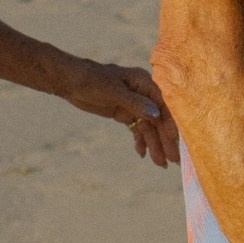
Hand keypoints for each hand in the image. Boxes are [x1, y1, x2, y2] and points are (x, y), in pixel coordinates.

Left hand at [61, 58, 180, 166]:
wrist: (70, 81)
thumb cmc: (91, 80)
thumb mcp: (113, 92)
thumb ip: (135, 103)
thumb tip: (156, 115)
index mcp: (144, 82)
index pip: (163, 103)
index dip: (169, 121)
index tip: (173, 139)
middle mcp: (143, 93)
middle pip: (158, 118)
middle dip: (164, 138)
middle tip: (172, 159)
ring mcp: (135, 105)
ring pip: (149, 127)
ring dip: (154, 144)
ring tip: (160, 163)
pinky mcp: (125, 113)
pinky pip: (137, 129)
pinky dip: (140, 141)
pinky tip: (142, 153)